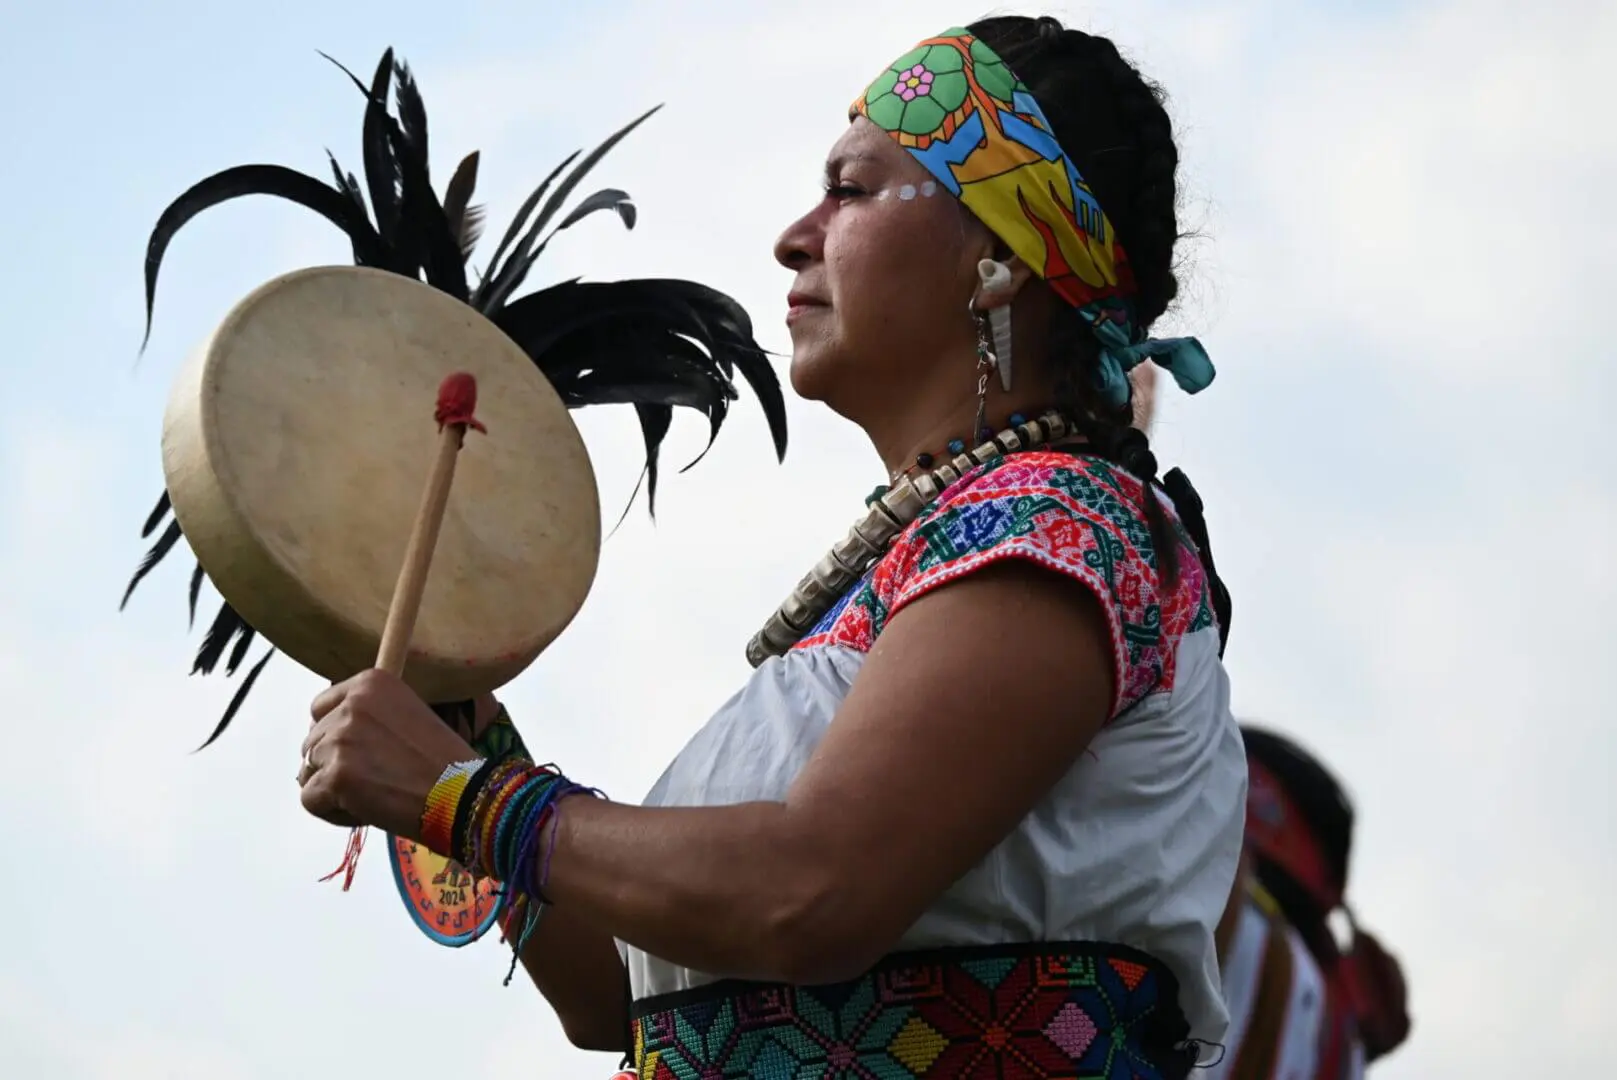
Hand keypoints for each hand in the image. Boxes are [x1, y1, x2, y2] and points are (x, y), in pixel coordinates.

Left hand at [298, 670, 478, 839]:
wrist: (463, 793)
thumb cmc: (442, 762)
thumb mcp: (407, 715)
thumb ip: (368, 717)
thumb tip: (326, 740)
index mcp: (371, 682)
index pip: (320, 708)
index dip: (334, 735)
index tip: (360, 754)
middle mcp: (351, 705)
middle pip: (312, 741)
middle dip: (334, 765)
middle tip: (374, 780)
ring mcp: (340, 739)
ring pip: (308, 771)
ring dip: (333, 788)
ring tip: (372, 795)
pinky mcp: (335, 776)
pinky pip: (310, 799)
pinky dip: (332, 812)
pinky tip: (366, 811)